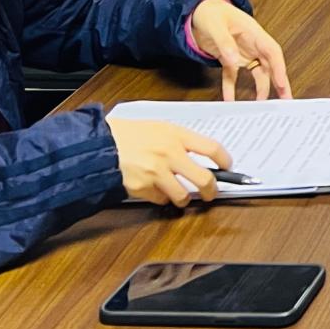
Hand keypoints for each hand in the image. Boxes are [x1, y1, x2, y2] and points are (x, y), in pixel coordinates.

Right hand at [109, 118, 229, 207]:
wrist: (102, 144)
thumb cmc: (131, 134)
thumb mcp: (160, 128)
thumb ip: (180, 141)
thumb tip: (201, 157)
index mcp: (177, 135)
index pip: (212, 148)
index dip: (225, 160)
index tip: (228, 166)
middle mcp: (170, 154)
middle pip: (204, 178)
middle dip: (212, 190)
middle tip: (211, 193)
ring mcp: (156, 173)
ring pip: (183, 196)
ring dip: (184, 199)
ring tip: (181, 196)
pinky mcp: (142, 188)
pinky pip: (161, 200)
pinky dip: (161, 198)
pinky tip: (156, 189)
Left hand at [190, 0, 292, 100]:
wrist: (198, 9)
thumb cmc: (210, 12)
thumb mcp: (216, 25)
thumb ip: (224, 42)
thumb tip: (234, 60)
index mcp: (253, 33)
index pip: (272, 51)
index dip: (279, 67)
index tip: (281, 83)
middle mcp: (251, 44)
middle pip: (270, 65)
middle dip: (279, 82)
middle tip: (285, 99)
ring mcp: (242, 52)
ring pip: (257, 72)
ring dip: (260, 88)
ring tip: (260, 105)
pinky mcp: (229, 58)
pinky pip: (233, 76)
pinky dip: (231, 88)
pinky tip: (229, 100)